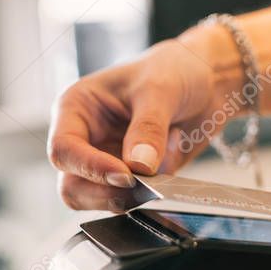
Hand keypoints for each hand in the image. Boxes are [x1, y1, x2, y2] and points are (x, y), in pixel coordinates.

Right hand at [47, 27, 231, 210]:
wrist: (206, 79)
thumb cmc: (173, 69)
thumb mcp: (160, 90)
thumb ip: (148, 129)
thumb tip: (138, 167)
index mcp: (75, 109)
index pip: (63, 150)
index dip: (89, 168)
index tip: (125, 174)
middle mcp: (85, 139)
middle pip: (73, 187)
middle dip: (108, 192)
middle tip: (143, 185)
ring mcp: (107, 161)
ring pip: (102, 200)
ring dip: (136, 192)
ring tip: (167, 153)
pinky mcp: (133, 177)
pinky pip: (136, 199)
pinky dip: (157, 187)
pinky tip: (174, 151)